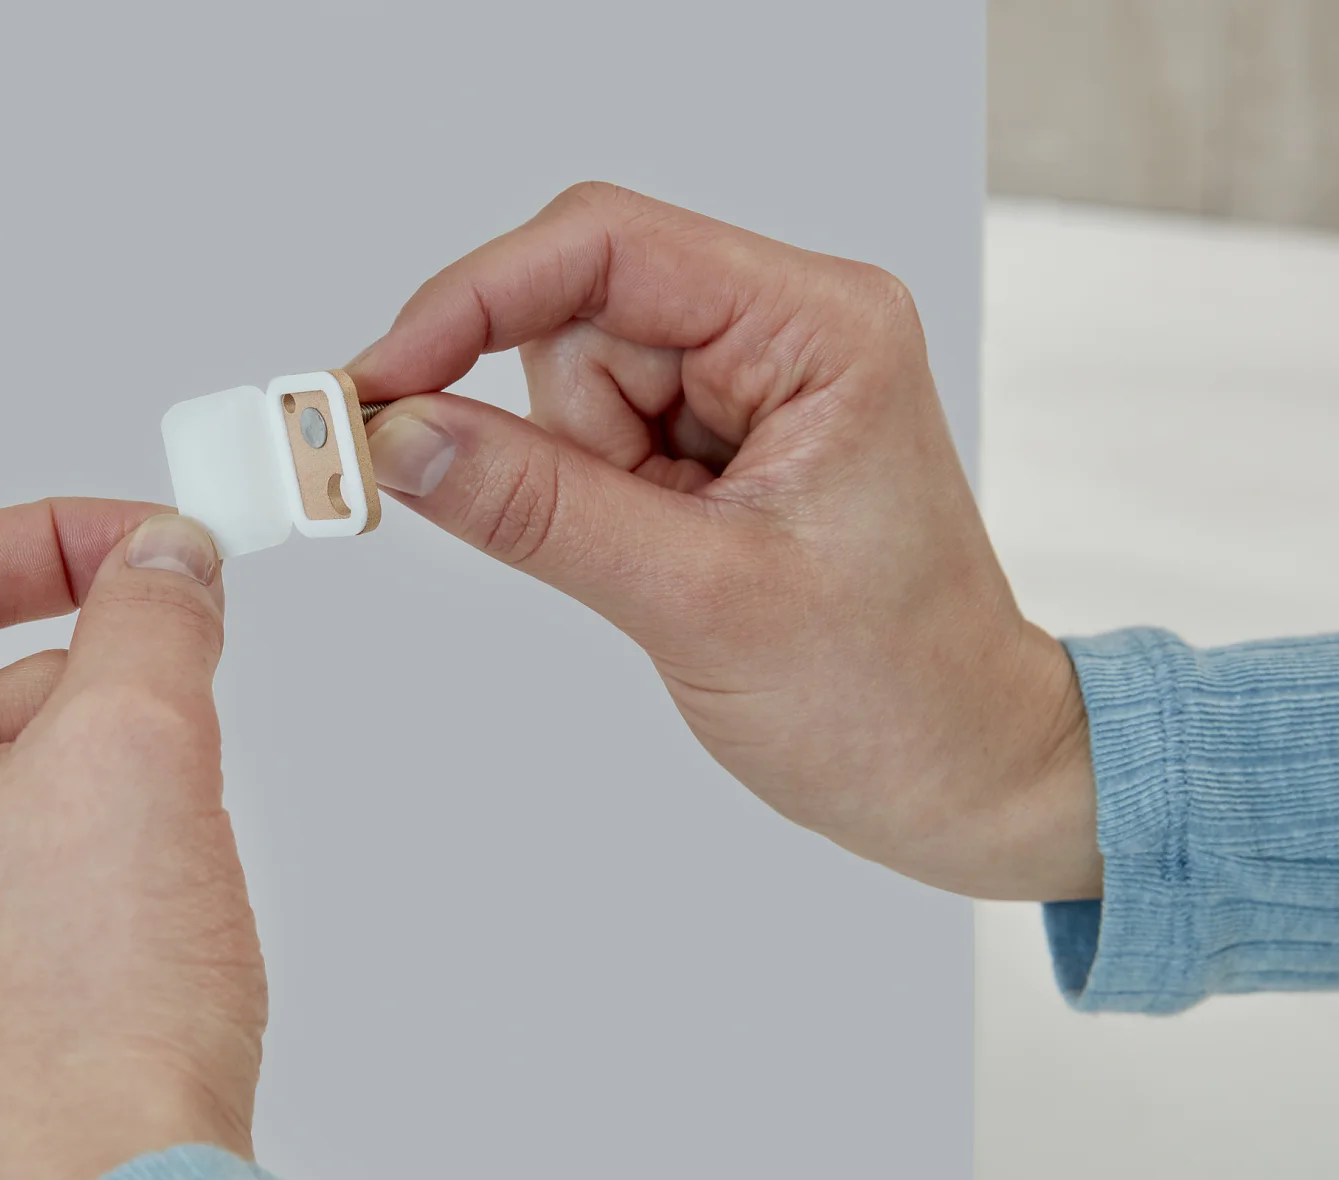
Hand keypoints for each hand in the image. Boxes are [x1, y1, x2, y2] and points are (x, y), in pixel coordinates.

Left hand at [0, 501, 264, 1179]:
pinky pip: (7, 871)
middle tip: (196, 700)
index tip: (160, 548)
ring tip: (169, 849)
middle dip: (100, 678)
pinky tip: (144, 917)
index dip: (62, 538)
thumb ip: (153, 611)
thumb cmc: (87, 1021)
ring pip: (1, 780)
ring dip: (103, 775)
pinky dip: (88, 857)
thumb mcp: (140, 745)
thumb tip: (164, 557)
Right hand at [350, 183, 1097, 900]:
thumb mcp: (697, 601)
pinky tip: (669, 564)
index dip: (471, 300)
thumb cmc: (889, 695)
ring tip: (672, 568)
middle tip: (610, 540)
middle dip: (556, 436)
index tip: (378, 383)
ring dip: (581, 485)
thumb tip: (399, 434)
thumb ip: (535, 508)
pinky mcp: (721, 441)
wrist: (959, 773)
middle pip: (579, 317)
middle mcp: (787, 328)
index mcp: (818, 325)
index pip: (605, 246)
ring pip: (574, 385)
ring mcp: (753, 384)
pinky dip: (592, 504)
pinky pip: (594, 440)